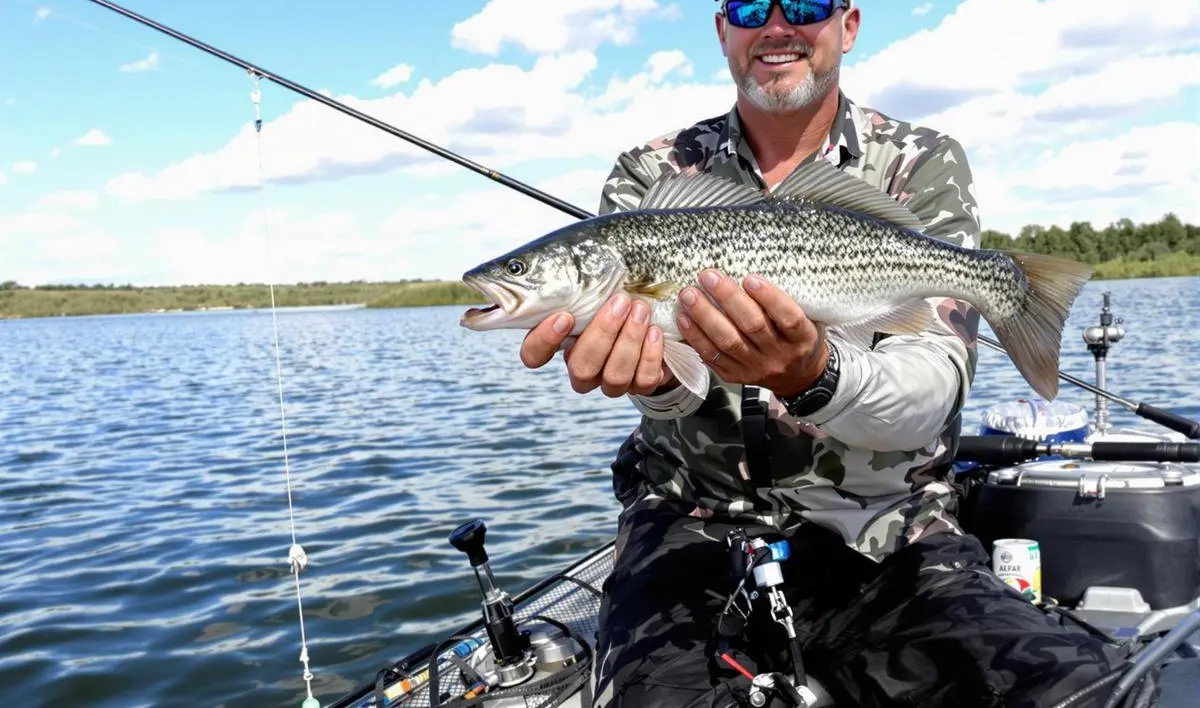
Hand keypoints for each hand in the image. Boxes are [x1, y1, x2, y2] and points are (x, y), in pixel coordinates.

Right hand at [519, 293, 675, 397]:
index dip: (544, 342)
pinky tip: (654, 331)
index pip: (534, 355)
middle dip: (603, 334)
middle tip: (621, 301)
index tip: (565, 316)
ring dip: (630, 340)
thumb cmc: (619, 293)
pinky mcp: (640, 385)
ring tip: (641, 309)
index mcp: (562, 342)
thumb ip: (582, 280)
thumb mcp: (598, 282)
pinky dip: (650, 355)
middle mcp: (583, 368)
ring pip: (614, 377)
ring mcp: (610, 381)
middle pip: (582, 368)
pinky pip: (643, 381)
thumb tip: (577, 264)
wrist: (658, 314)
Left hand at [679, 269, 826, 397]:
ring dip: (705, 316)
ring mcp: (756, 368)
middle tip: (708, 277)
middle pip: (753, 326)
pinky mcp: (736, 376)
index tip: (750, 278)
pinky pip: (712, 356)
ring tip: (689, 295)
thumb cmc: (798, 338)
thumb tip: (747, 272)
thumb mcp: (807, 318)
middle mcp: (780, 355)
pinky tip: (683, 318)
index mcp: (803, 338)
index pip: (789, 318)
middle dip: (728, 298)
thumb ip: (785, 301)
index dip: (770, 298)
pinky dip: (696, 337)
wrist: (797, 377)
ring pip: (729, 341)